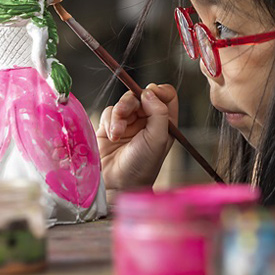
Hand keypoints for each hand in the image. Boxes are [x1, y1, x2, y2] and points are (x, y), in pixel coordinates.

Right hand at [97, 83, 177, 200]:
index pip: (166, 95)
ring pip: (124, 102)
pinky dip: (109, 121)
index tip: (150, 93)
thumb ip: (158, 112)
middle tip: (125, 113)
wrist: (116, 184)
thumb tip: (149, 92)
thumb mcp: (158, 139)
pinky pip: (109, 111)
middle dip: (131, 103)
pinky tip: (111, 136)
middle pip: (140, 95)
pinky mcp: (110, 126)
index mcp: (164, 122)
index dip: (159, 90)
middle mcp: (147, 120)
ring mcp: (129, 122)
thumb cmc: (142, 166)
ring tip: (116, 133)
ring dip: (118, 114)